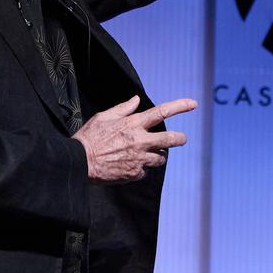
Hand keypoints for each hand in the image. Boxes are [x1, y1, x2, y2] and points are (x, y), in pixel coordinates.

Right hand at [72, 95, 193, 182]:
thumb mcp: (104, 117)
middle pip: (171, 140)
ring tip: (148, 154)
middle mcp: (140, 141)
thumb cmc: (89, 137)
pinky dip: (141, 168)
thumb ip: (123, 109)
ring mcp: (139, 159)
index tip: (194, 104)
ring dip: (158, 156)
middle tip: (181, 138)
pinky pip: (145, 171)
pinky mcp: (134, 173)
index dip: (180, 106)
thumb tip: (136, 100)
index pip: (162, 112)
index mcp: (133, 124)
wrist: (78, 162)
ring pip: (160, 158)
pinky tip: (129, 165)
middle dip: (180, 139)